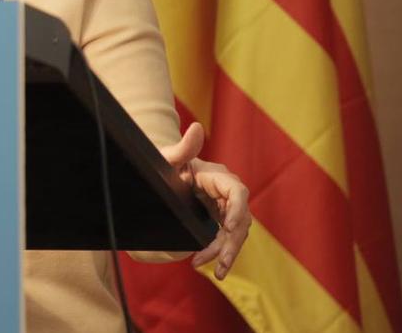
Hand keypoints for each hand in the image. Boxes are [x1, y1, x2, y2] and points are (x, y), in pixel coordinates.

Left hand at [158, 122, 251, 279]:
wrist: (160, 174)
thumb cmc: (164, 162)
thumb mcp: (168, 156)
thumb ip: (183, 147)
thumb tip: (197, 128)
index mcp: (217, 176)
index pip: (237, 193)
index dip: (236, 210)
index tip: (229, 226)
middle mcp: (226, 192)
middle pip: (240, 219)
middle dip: (232, 243)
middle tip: (219, 264)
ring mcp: (225, 206)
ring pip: (236, 233)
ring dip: (227, 253)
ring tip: (217, 273)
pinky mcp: (220, 218)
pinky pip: (226, 238)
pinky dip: (219, 252)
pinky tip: (209, 266)